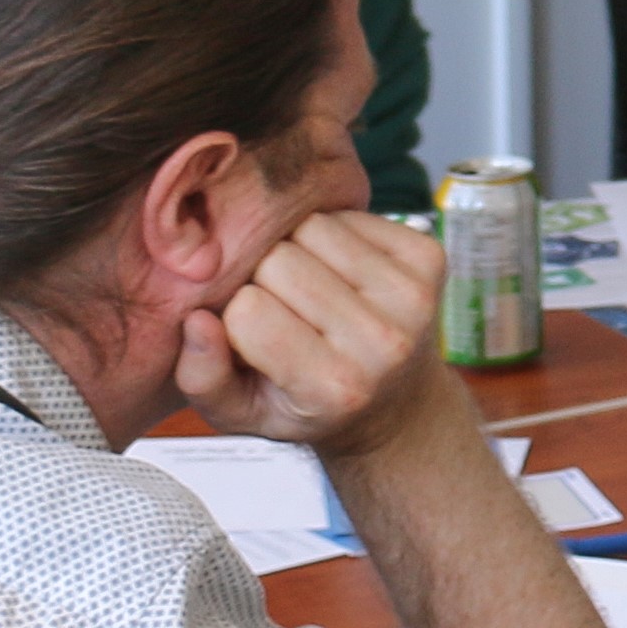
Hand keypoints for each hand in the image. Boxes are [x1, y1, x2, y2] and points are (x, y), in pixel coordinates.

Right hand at [184, 210, 451, 450]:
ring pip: (312, 227)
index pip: (247, 311)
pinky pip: (350, 214)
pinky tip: (340, 273)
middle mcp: (382, 345)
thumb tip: (196, 320)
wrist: (395, 403)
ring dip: (298, 249)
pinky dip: (334, 234)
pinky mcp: (430, 258)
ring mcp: (413, 298)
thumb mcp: (243, 413)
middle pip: (279, 260)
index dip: (237, 316)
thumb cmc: (308, 404)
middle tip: (283, 309)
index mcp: (333, 388)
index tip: (254, 335)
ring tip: (310, 289)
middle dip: (265, 278)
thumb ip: (202, 378)